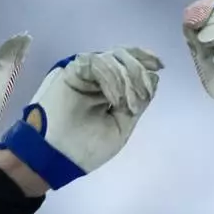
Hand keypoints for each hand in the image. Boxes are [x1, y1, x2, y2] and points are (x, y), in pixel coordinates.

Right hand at [0, 48, 162, 189]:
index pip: (129, 66)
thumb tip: (153, 77)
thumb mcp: (121, 127)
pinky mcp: (73, 71)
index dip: (144, 62)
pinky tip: (114, 99)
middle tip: (140, 95)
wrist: (54, 155)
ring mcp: (85, 73)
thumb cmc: (85, 148)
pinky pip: (98, 63)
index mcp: (109, 89)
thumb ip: (137, 103)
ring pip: (114, 58)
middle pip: (125, 58)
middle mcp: (98, 77)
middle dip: (138, 73)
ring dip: (126, 79)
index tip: (159, 66)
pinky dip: (111, 78)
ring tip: (124, 104)